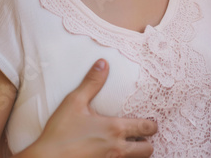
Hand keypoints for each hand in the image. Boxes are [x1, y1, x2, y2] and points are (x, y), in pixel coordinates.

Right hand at [16, 60, 156, 157]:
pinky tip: (111, 154)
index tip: (149, 123)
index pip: (147, 127)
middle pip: (148, 149)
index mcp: (115, 129)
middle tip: (140, 137)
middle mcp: (117, 148)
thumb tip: (103, 63)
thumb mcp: (74, 102)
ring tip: (128, 146)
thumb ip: (91, 83)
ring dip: (136, 153)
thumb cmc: (59, 132)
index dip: (151, 125)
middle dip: (147, 143)